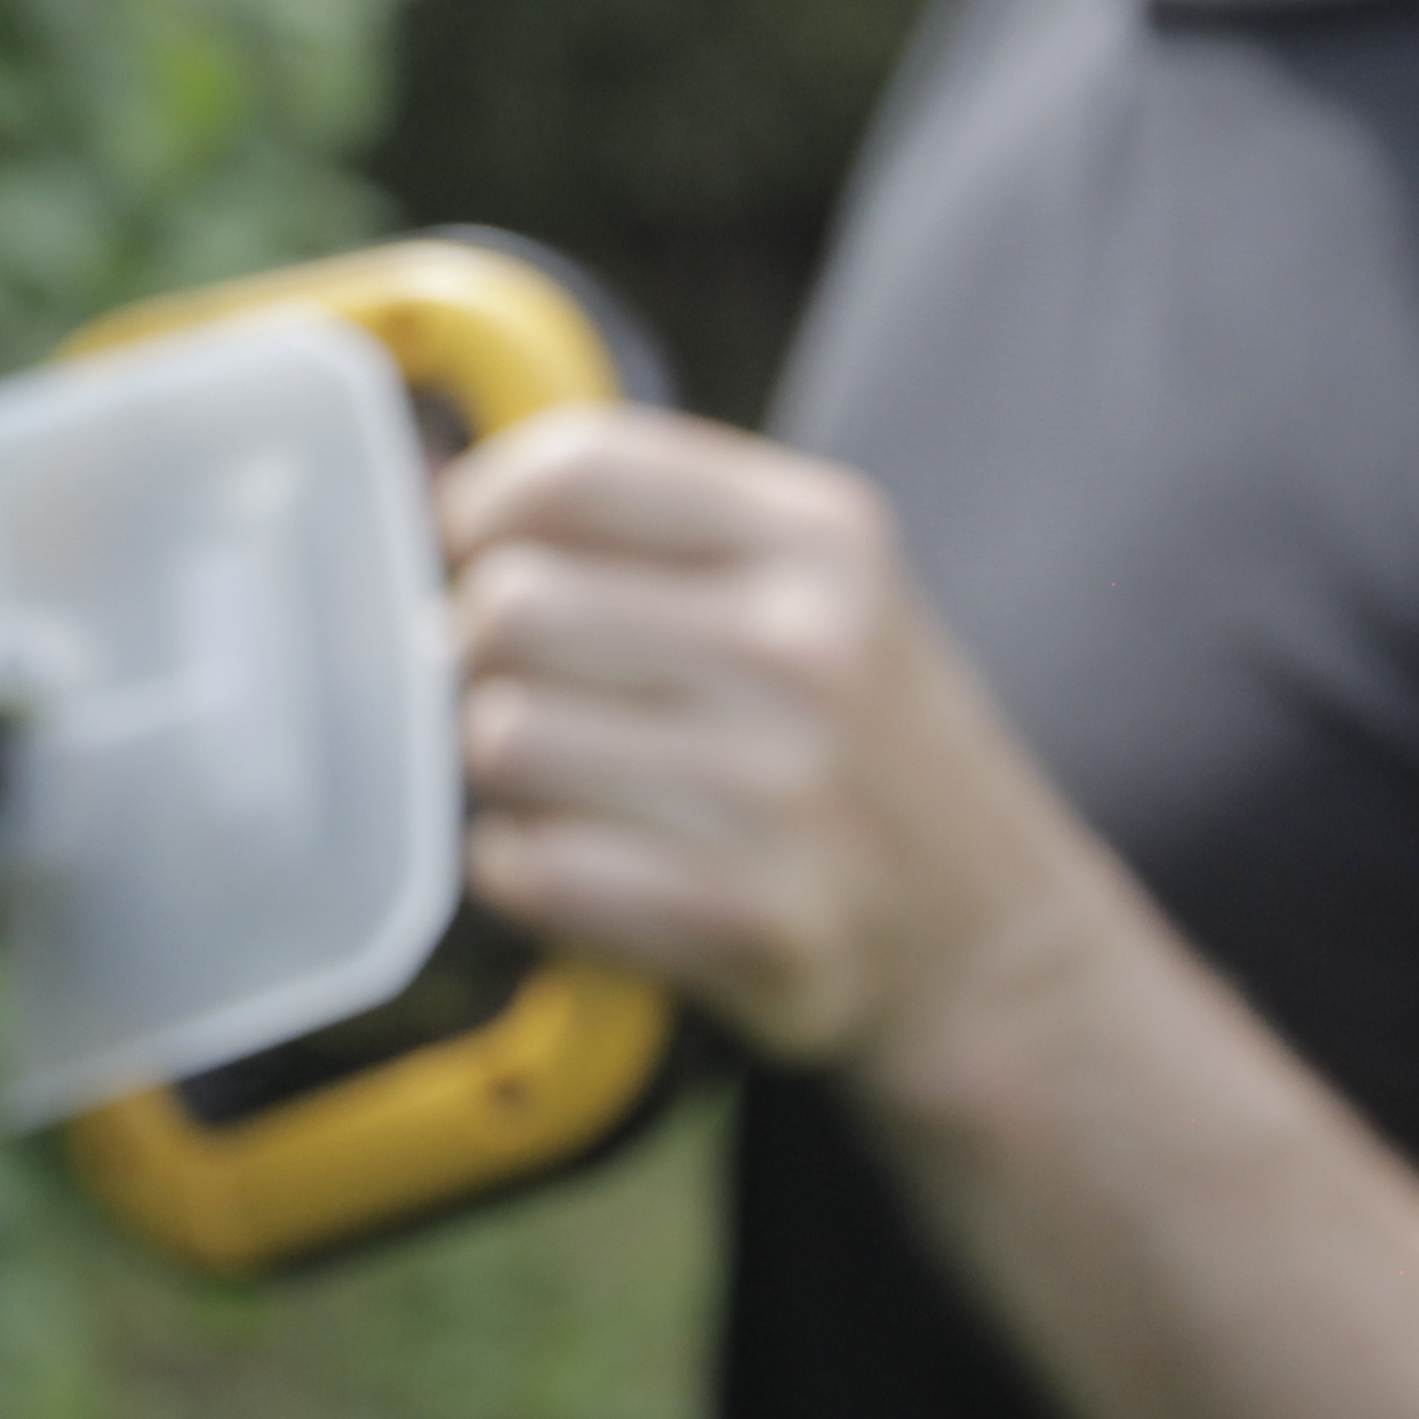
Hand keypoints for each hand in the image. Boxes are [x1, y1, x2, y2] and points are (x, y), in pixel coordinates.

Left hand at [437, 402, 1021, 1068]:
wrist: (998, 948)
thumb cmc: (861, 749)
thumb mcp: (814, 592)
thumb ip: (646, 524)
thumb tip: (419, 482)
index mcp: (823, 538)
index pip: (575, 470)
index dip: (479, 512)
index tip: (474, 558)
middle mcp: (809, 650)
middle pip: (508, 607)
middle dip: (479, 656)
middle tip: (524, 690)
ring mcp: (785, 793)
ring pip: (502, 739)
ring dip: (496, 773)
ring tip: (562, 787)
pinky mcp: (752, 922)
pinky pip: (532, 868)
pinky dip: (519, 872)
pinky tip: (577, 864)